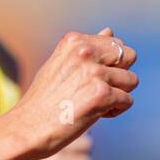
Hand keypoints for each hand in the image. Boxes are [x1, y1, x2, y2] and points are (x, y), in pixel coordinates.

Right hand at [11, 27, 137, 159]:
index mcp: (74, 41)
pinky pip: (127, 101)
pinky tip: (94, 115)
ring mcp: (94, 72)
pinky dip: (115, 111)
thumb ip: (87, 49)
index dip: (108, 65)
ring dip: (118, 95)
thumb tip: (109, 31)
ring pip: (132, 81)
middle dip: (120, 75)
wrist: (27, 128)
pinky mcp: (102, 94)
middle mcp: (85, 52)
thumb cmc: (43, 100)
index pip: (115, 44)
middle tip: (96, 90)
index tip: (88, 79)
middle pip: (130, 56)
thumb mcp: (62, 65)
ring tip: (94, 104)